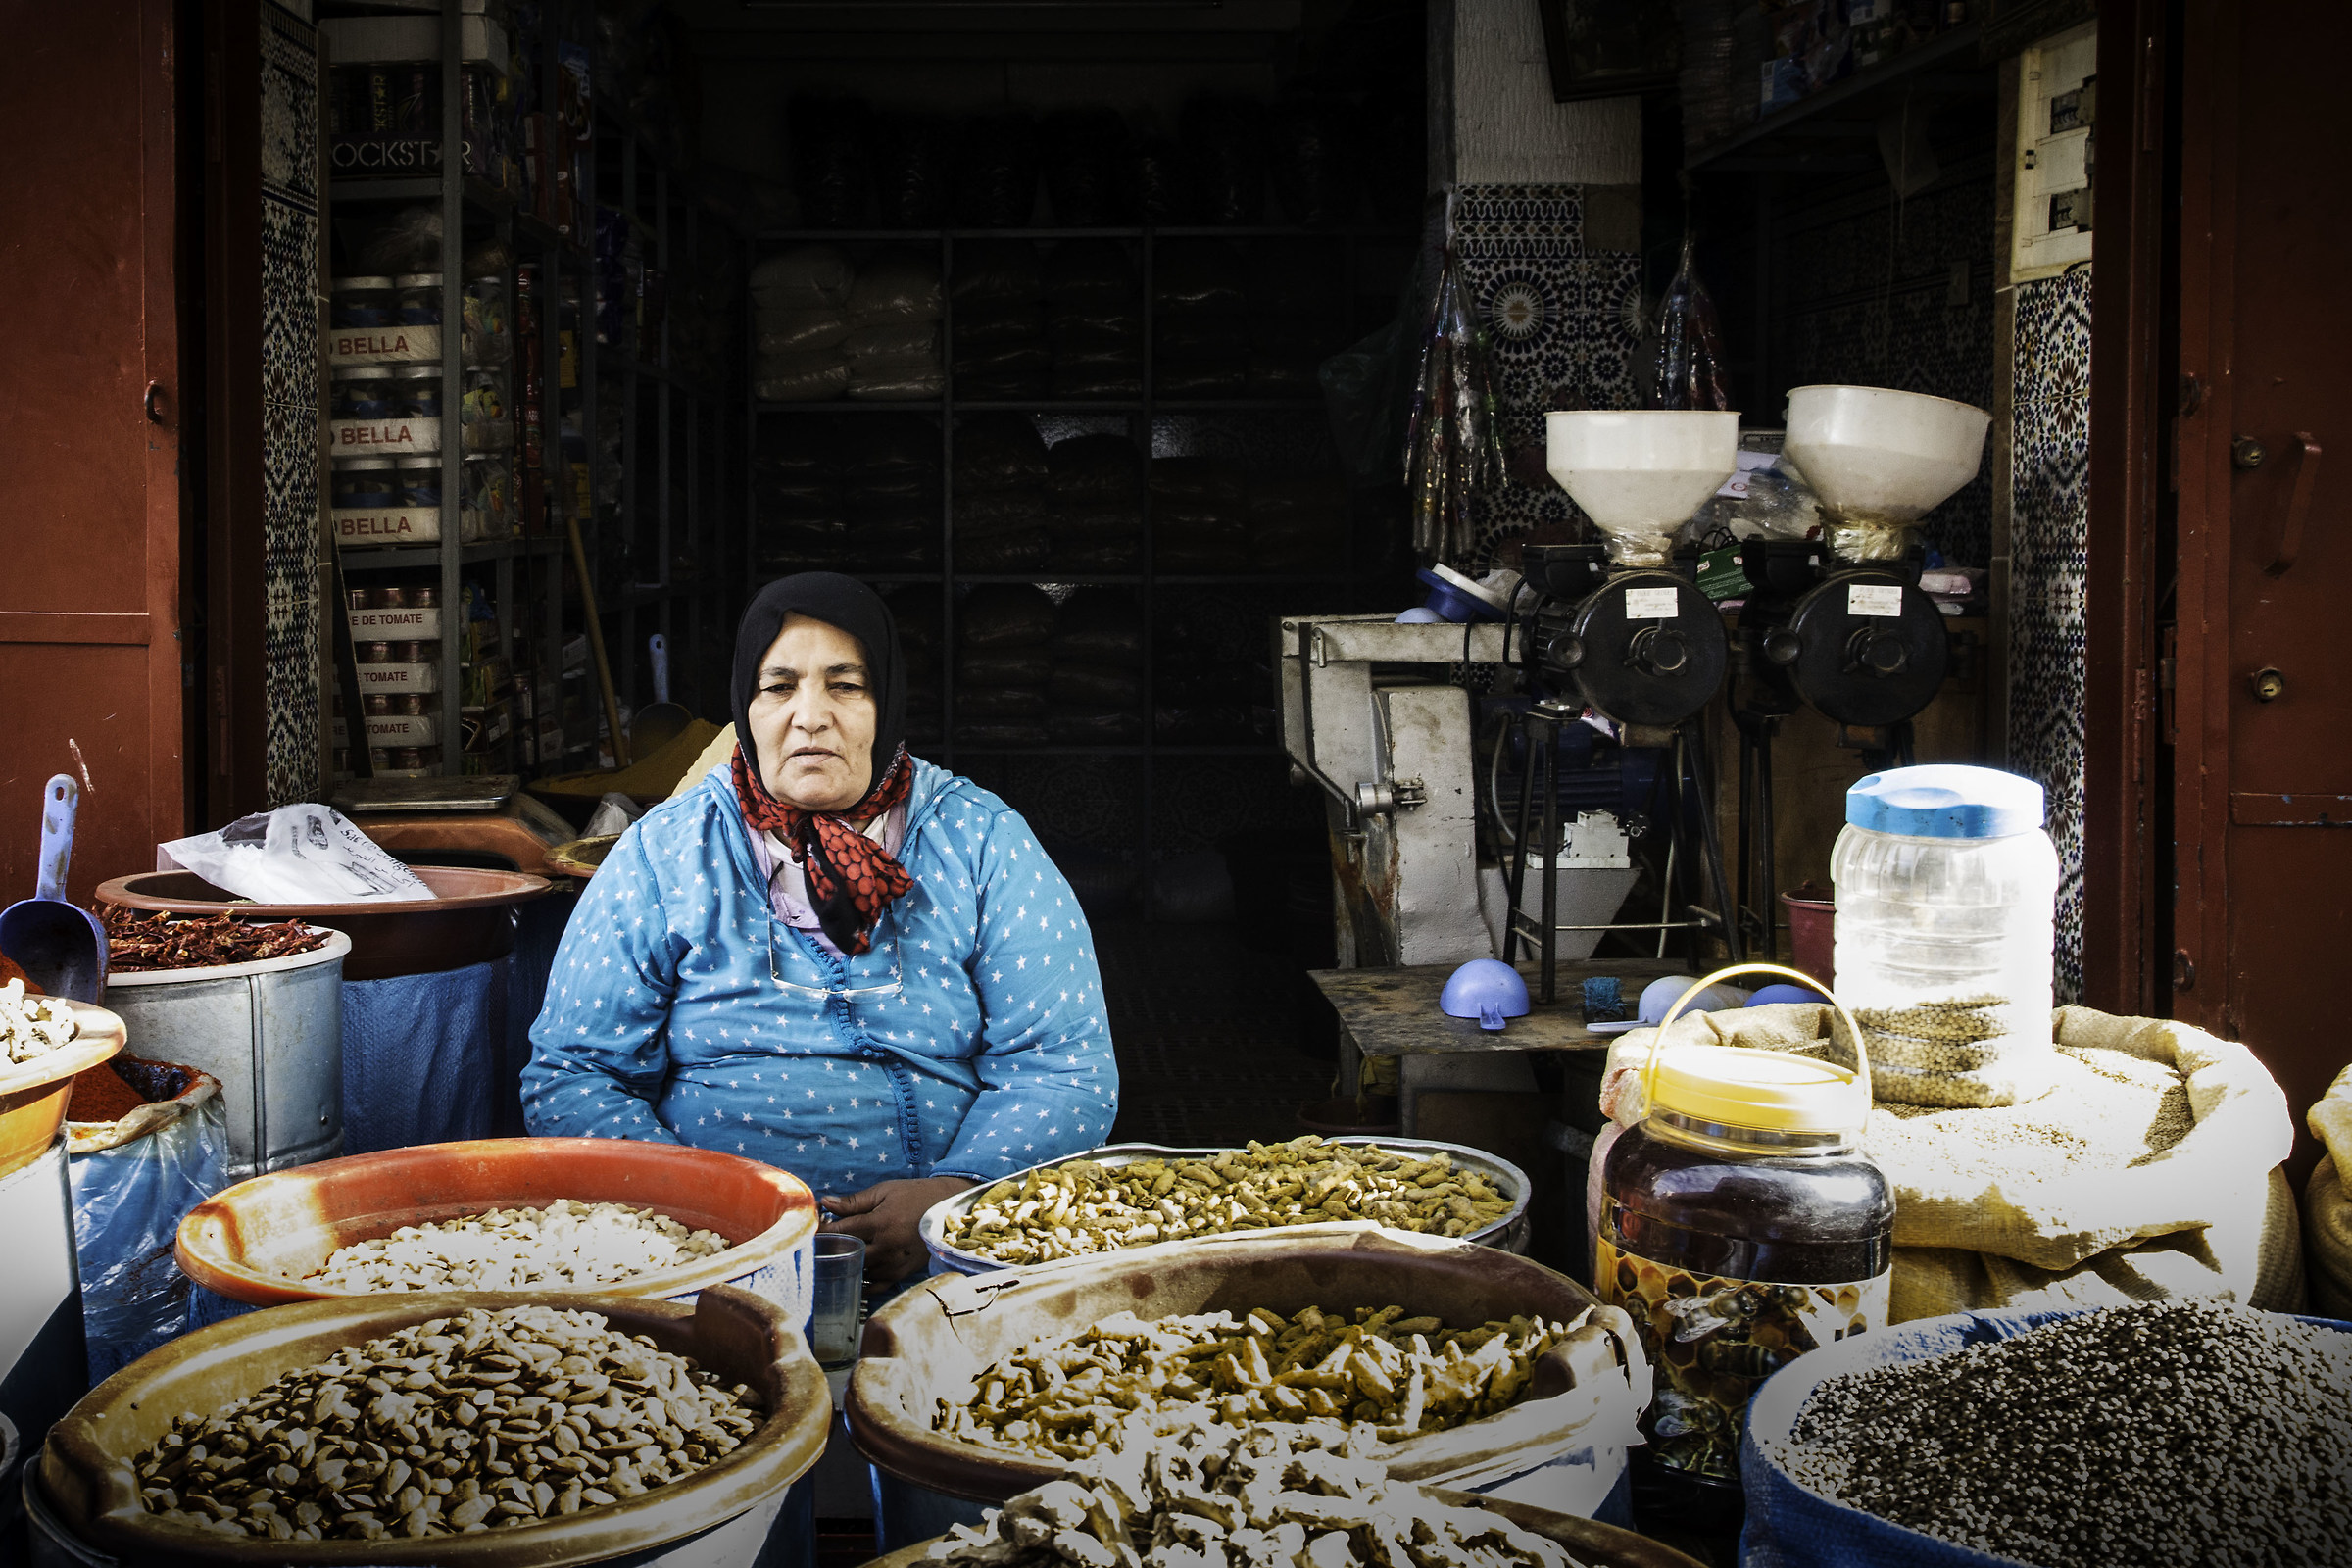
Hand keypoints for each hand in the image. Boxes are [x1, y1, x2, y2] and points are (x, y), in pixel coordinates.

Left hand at [819, 1175, 974, 1289]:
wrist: (948, 1207)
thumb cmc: (914, 1195)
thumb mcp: (884, 1191)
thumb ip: (854, 1201)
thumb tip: (825, 1203)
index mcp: (881, 1222)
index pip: (841, 1231)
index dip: (823, 1231)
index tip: (812, 1230)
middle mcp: (887, 1246)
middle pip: (848, 1254)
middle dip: (832, 1249)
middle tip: (821, 1245)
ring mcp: (896, 1262)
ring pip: (861, 1271)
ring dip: (848, 1264)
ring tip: (838, 1256)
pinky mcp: (904, 1272)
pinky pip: (878, 1285)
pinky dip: (864, 1281)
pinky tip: (857, 1272)